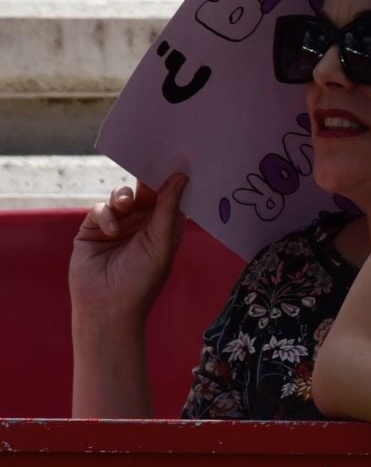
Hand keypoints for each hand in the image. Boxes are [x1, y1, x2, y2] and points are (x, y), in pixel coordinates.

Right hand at [68, 174, 187, 327]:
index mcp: (164, 227)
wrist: (107, 307)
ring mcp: (118, 225)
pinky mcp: (93, 230)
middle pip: (146, 192)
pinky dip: (106, 214)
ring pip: (122, 195)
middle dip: (147, 179)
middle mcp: (142, 224)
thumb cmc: (142, 280)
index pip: (171, 197)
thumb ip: (167, 209)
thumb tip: (181, 177)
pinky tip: (111, 230)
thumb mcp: (161, 242)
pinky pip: (101, 209)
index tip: (179, 159)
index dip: (174, 180)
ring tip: (126, 206)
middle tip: (149, 161)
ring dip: (125, 196)